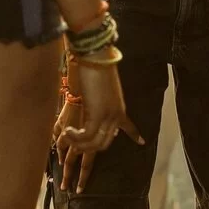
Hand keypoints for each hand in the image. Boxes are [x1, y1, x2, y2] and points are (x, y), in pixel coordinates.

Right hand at [54, 63, 142, 191]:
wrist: (95, 57)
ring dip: (78, 144)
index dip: (134, 134)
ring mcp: (108, 117)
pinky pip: (86, 137)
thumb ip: (98, 99)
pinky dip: (75, 138)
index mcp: (119, 108)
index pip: (128, 125)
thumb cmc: (94, 67)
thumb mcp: (98, 88)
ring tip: (67, 136)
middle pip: (105, 144)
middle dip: (87, 150)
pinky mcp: (97, 115)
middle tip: (72, 149)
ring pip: (95, 144)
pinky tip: (67, 132)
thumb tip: (90, 102)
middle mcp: (116, 115)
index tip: (141, 141)